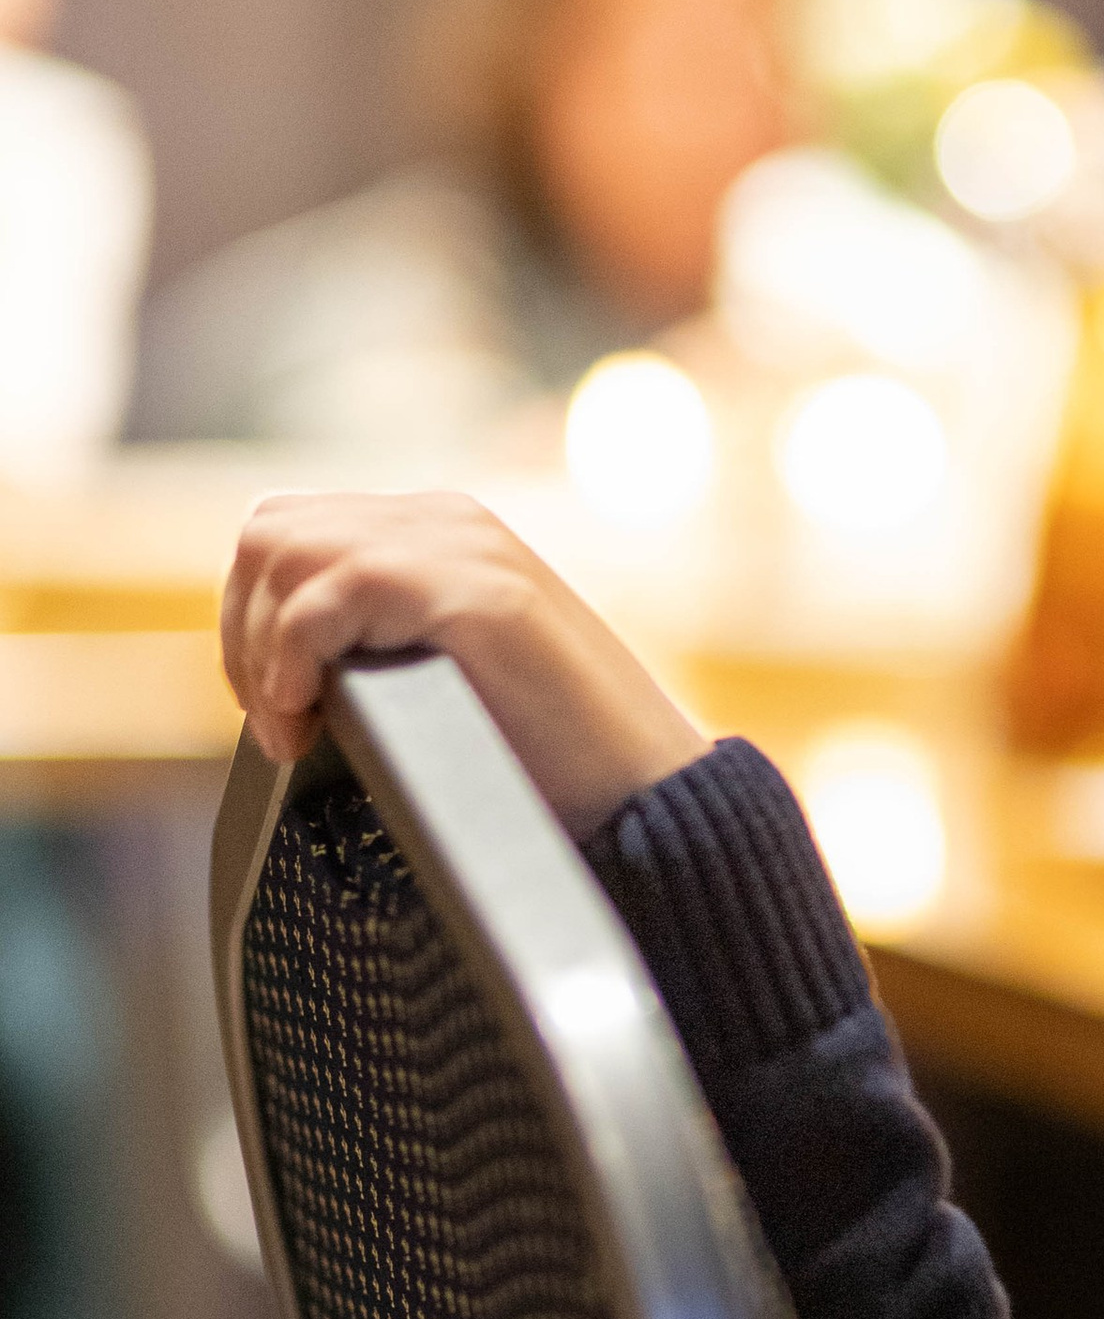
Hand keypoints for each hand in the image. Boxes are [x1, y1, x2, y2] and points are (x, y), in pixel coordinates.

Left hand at [221, 490, 709, 836]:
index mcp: (442, 535)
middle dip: (244, 631)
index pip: (293, 531)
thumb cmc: (552, 763)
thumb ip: (377, 643)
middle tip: (278, 721)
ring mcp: (461, 547)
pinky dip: (291, 659)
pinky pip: (327, 595)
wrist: (645, 797)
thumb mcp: (442, 679)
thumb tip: (271, 666)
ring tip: (294, 728)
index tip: (278, 707)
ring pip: (283, 550)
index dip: (255, 617)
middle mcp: (447, 520)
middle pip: (272, 530)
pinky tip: (312, 718)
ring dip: (261, 648)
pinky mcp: (472, 589)